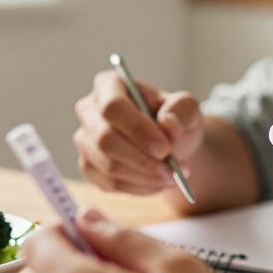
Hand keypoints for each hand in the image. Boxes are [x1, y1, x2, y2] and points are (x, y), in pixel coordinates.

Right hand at [74, 71, 203, 194]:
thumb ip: (182, 110)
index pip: (112, 107)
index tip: (164, 148)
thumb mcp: (187, 108)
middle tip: (172, 170)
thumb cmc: (174, 120)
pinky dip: (140, 188)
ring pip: (108, 166)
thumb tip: (168, 123)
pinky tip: (159, 182)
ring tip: (173, 176)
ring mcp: (85, 141)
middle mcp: (88, 111)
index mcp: (108, 85)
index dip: (137, 130)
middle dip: (142, 160)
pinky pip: (111, 184)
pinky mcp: (88, 167)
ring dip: (145, 177)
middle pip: (105, 140)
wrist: (169, 144)